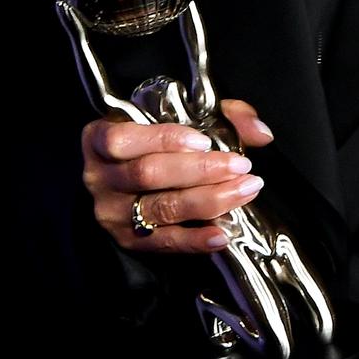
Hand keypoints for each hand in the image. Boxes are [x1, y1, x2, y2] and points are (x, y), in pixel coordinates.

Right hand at [80, 98, 274, 254]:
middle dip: (200, 171)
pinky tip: (223, 233)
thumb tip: (259, 132)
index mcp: (100, 138)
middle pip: (148, 174)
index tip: (204, 142)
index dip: (164, 140)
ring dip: (208, 201)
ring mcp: (111, 212)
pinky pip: (164, 242)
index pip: (124, 139)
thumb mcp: (180, 117)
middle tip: (241, 167)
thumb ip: (223, 116)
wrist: (129, 179)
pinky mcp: (128, 240)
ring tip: (243, 191)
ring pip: (160, 208)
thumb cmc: (157, 142)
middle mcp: (99, 177)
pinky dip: (195, 240)